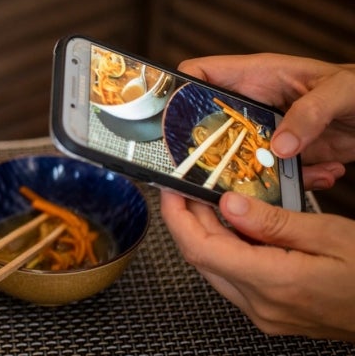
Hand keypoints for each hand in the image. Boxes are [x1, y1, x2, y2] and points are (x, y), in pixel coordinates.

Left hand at [160, 189, 354, 340]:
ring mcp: (264, 314)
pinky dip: (228, 250)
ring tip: (212, 201)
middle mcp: (261, 305)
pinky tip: (238, 227)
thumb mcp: (330, 235)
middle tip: (190, 188)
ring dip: (207, 234)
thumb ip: (273, 221)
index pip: (201, 248)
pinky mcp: (270, 314)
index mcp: (274, 282)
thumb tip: (228, 204)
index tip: (172, 188)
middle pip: (202, 258)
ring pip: (214, 268)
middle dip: (188, 220)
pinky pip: (233, 278)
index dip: (178, 216)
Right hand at [178, 54, 354, 189]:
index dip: (179, 90)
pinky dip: (293, 183)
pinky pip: (273, 173)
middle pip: (210, 123)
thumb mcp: (341, 91)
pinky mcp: (286, 154)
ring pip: (237, 155)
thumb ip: (310, 113)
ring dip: (252, 173)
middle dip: (207, 145)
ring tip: (275, 179)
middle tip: (207, 166)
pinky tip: (318, 177)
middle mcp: (256, 104)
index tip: (168, 116)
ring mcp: (268, 131)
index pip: (201, 74)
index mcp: (257, 76)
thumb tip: (280, 146)